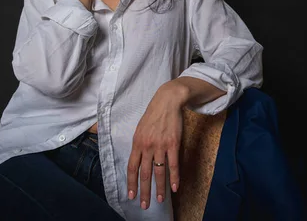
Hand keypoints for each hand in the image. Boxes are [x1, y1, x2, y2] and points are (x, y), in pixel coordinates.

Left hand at [127, 84, 183, 209]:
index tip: (131, 196)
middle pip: (144, 173)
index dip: (131, 183)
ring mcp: (160, 146)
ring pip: (159, 171)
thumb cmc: (153, 115)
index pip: (132, 167)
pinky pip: (173, 164)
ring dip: (159, 188)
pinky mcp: (173, 144)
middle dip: (144, 191)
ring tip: (159, 200)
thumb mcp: (140, 129)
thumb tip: (137, 161)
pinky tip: (175, 187)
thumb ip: (139, 145)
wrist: (167, 101)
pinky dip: (174, 177)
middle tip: (144, 205)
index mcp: (137, 143)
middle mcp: (147, 146)